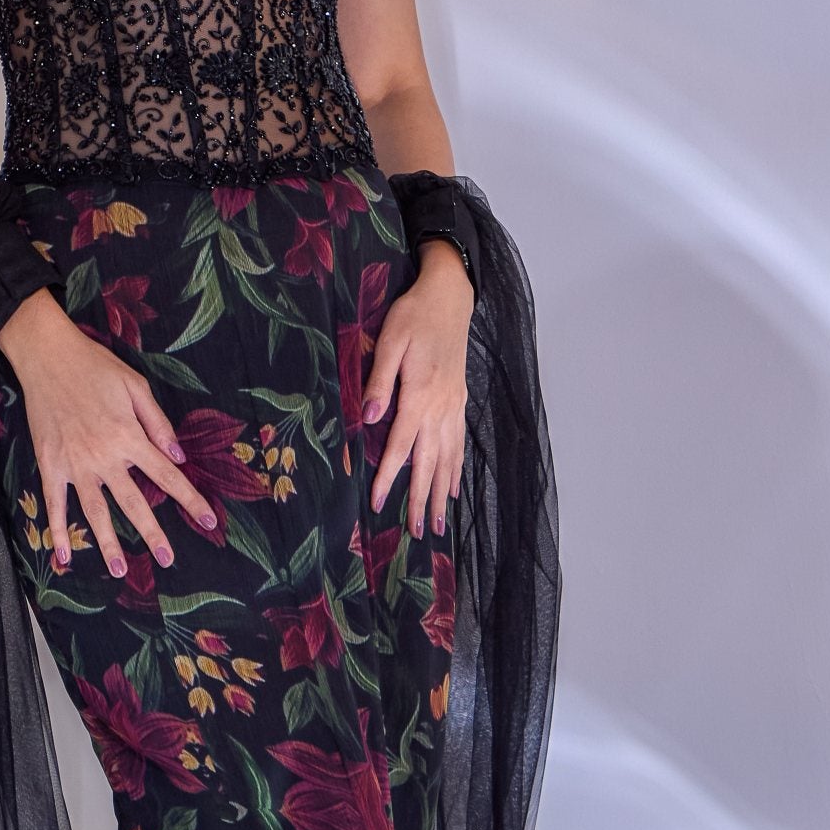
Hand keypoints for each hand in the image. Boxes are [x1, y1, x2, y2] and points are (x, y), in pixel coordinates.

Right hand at [0, 293, 216, 577]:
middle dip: (153, 533)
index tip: (207, 521)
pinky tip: (65, 556)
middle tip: (167, 559)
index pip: (167, 476)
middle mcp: (105, 457)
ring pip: (95, 512)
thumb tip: (179, 456)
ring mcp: (75, 465)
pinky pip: (55, 505)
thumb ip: (158, 423)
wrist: (47, 356)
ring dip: (108, 543)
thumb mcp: (136, 386)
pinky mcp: (50, 465)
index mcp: (130, 437)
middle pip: (134, 503)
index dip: (189, 499)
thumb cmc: (95, 367)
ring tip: (118, 570)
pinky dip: (58, 531)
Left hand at [366, 244, 471, 533]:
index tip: (378, 504)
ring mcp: (454, 407)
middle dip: (421, 499)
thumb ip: (379, 381)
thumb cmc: (414, 316)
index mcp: (420, 395)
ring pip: (448, 459)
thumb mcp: (390, 341)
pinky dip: (457, 470)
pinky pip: (460, 444)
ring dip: (441, 493)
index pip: (401, 446)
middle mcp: (441, 408)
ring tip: (438, 523)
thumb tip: (369, 417)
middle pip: (429, 463)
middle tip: (417, 532)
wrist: (450, 297)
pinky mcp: (460, 401)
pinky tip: (453, 488)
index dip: (388, 477)